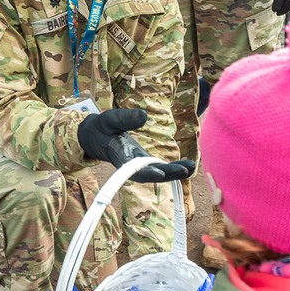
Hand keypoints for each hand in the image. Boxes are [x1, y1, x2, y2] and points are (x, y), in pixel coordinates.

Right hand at [77, 109, 195, 182]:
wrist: (97, 136)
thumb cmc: (102, 127)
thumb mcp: (110, 119)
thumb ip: (125, 118)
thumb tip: (144, 115)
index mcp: (120, 157)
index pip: (133, 169)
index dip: (147, 172)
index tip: (160, 173)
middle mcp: (131, 165)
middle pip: (151, 174)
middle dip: (168, 174)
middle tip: (186, 170)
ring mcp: (139, 165)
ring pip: (158, 173)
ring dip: (175, 173)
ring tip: (192, 167)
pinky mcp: (145, 162)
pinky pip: (161, 168)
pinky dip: (174, 168)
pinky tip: (189, 165)